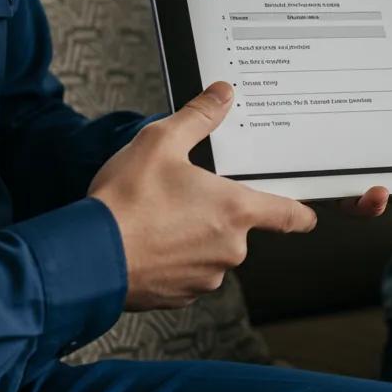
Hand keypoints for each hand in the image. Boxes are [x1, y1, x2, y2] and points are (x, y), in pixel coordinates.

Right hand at [89, 82, 316, 309]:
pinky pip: (187, 272)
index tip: (308, 214)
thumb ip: (199, 117)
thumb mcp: (161, 142)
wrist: (83, 258)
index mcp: (235, 211)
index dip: (300, 212)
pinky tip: (147, 241)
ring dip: (194, 236)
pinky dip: (173, 258)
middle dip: (216, 211)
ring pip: (211, 250)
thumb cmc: (124, 202)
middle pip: (238, 226)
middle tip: (183, 195)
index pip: (288, 215)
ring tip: (158, 217)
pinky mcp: (178, 297)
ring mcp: (204, 277)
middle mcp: (228, 249)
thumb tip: (222, 95)